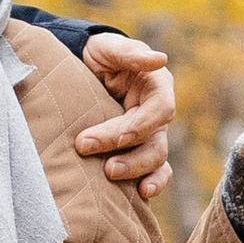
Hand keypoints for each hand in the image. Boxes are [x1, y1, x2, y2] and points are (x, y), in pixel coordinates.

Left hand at [75, 32, 175, 196]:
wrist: (83, 68)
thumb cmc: (99, 54)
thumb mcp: (110, 48)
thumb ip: (131, 54)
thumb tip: (159, 59)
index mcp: (157, 87)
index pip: (160, 110)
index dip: (140, 126)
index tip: (115, 137)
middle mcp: (156, 114)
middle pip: (155, 141)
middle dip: (129, 153)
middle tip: (89, 149)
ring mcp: (149, 135)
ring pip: (154, 160)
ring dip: (135, 170)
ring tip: (109, 173)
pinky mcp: (136, 150)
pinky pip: (151, 171)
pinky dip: (151, 183)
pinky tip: (140, 195)